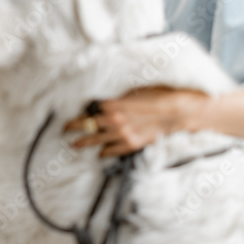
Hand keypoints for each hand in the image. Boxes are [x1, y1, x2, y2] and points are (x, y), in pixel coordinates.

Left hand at [64, 86, 205, 156]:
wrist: (179, 112)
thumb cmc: (160, 95)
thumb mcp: (136, 89)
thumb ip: (120, 97)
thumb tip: (109, 100)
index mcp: (113, 103)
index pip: (90, 107)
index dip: (84, 109)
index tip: (76, 110)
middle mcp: (113, 120)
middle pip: (88, 124)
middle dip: (74, 126)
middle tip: (64, 128)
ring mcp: (122, 134)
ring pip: (96, 140)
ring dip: (84, 142)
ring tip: (74, 144)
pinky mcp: (132, 144)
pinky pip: (113, 151)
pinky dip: (105, 152)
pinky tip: (100, 153)